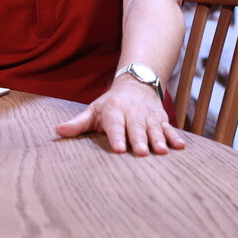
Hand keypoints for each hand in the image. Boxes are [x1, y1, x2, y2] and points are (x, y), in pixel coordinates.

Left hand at [54, 76, 185, 154]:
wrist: (136, 84)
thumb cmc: (110, 105)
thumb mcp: (93, 111)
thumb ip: (78, 124)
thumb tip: (57, 131)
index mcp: (113, 110)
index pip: (114, 124)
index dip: (116, 136)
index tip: (117, 148)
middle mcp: (132, 112)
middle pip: (135, 127)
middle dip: (138, 139)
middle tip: (141, 152)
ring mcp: (148, 116)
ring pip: (154, 128)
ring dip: (158, 139)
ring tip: (160, 151)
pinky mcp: (161, 119)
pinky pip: (169, 128)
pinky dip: (175, 137)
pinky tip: (180, 147)